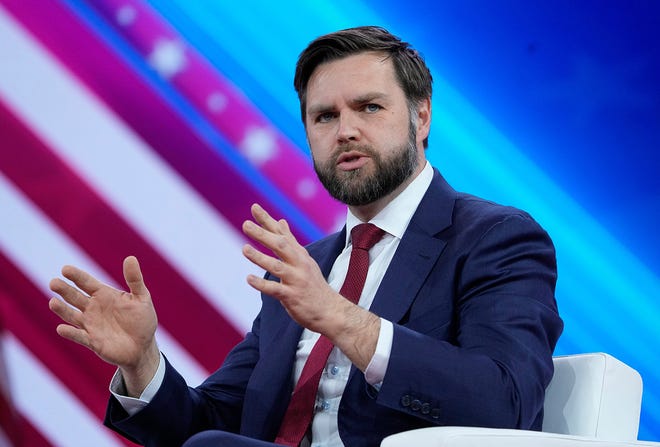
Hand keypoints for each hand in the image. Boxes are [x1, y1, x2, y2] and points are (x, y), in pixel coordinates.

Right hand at [49, 256, 158, 395]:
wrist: (143, 347)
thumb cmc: (142, 320)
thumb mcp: (142, 298)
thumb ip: (135, 280)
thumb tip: (130, 258)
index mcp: (104, 295)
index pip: (87, 282)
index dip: (76, 276)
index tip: (65, 269)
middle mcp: (93, 308)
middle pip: (75, 297)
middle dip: (64, 290)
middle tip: (54, 282)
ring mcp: (91, 325)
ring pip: (72, 315)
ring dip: (62, 310)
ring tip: (53, 302)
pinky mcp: (92, 341)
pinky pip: (79, 336)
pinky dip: (70, 333)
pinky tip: (62, 328)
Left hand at [241, 204, 338, 332]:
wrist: (330, 310)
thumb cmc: (313, 284)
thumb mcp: (303, 259)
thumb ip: (290, 241)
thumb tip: (280, 221)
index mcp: (299, 254)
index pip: (281, 233)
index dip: (267, 221)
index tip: (254, 207)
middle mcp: (298, 264)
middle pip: (280, 246)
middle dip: (263, 235)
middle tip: (246, 225)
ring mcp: (296, 280)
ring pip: (277, 266)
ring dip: (260, 258)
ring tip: (244, 249)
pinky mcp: (293, 296)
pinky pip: (276, 289)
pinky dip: (262, 284)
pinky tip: (249, 278)